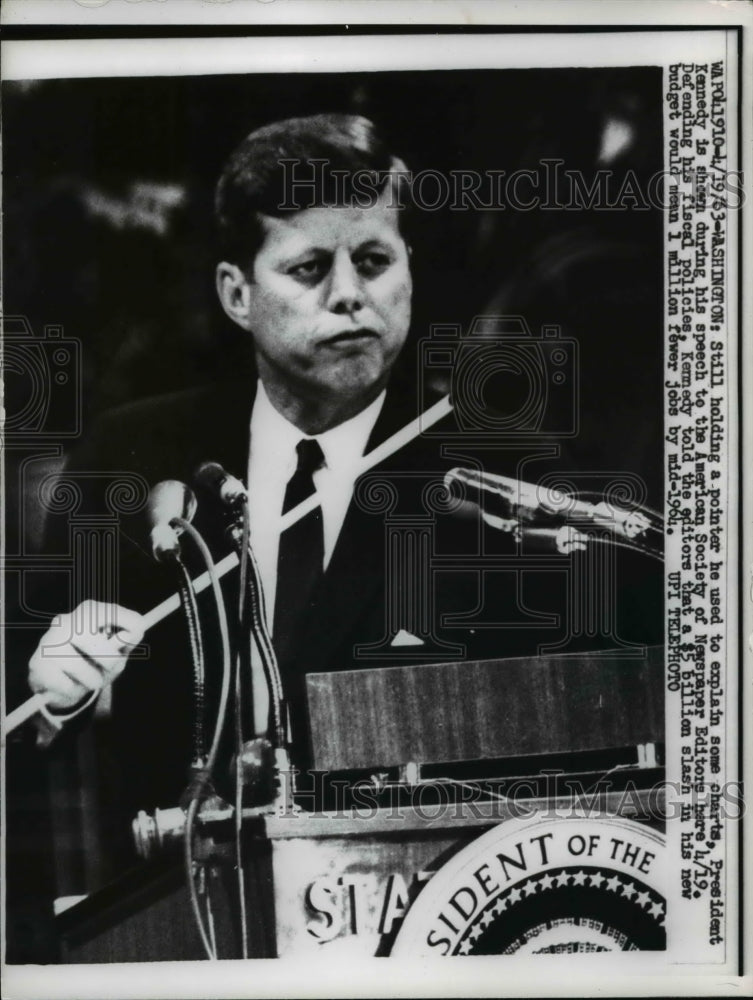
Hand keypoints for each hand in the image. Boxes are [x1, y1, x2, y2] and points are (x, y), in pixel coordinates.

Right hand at [28, 600, 143, 711]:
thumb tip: (136, 632)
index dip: (132, 626)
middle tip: (111, 667)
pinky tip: (68, 682)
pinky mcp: (38, 664)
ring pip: (84, 669)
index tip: (138, 633)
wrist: (57, 681)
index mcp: (88, 612)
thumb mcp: (115, 650)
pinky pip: (68, 685)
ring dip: (93, 680)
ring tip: (89, 678)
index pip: (113, 612)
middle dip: (111, 660)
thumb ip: (126, 642)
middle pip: (98, 641)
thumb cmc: (93, 661)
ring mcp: (49, 642)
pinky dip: (74, 690)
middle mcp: (66, 621)